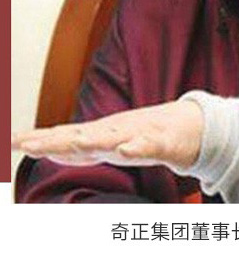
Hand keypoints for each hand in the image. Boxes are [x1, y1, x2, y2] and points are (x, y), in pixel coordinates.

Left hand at [11, 100, 203, 168]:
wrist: (186, 126)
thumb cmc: (142, 134)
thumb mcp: (106, 142)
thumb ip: (78, 146)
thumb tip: (43, 145)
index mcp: (101, 136)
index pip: (64, 139)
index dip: (40, 141)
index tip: (14, 142)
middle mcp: (115, 133)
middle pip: (81, 138)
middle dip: (55, 142)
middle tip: (28, 145)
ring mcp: (138, 135)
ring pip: (113, 139)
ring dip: (93, 141)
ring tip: (73, 144)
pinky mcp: (162, 141)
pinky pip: (149, 145)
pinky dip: (137, 146)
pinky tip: (125, 148)